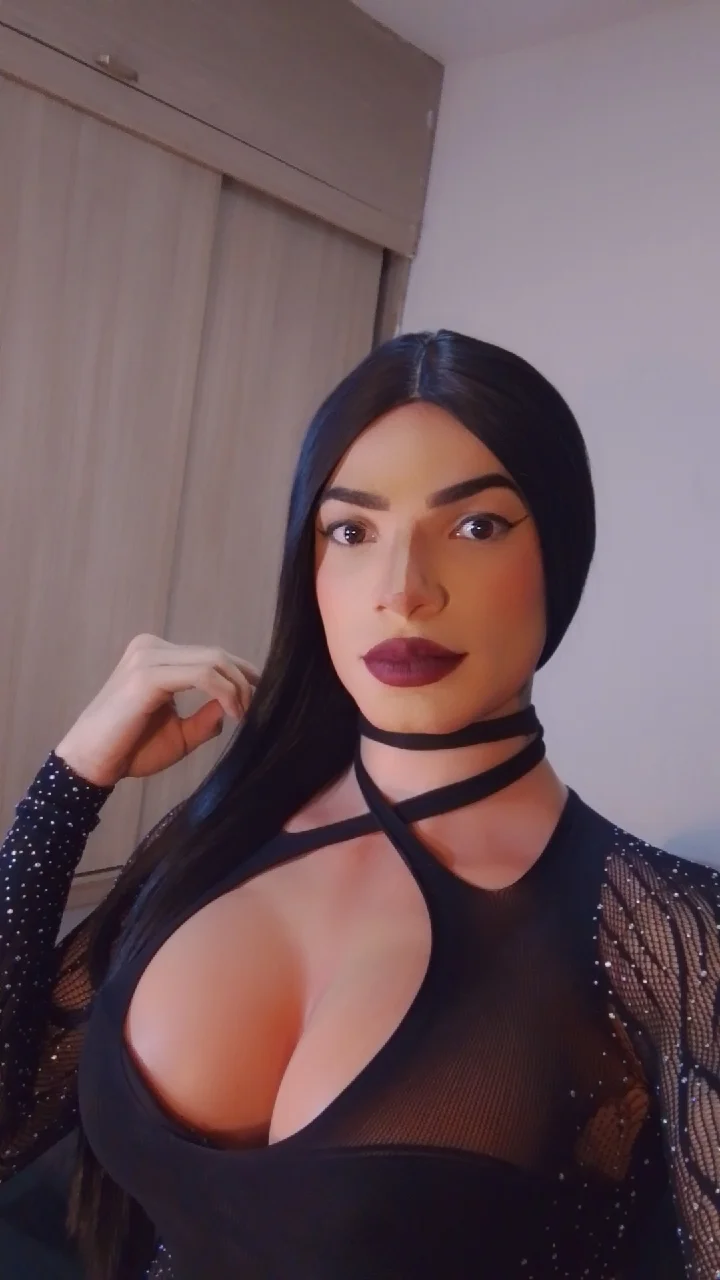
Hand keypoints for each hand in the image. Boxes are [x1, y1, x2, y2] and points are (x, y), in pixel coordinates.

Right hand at [55, 634, 259, 787]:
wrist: (90, 765)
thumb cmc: (130, 750)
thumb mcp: (180, 734)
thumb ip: (206, 718)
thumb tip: (233, 705)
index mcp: (157, 655)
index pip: (210, 655)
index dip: (241, 675)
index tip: (261, 699)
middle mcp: (151, 648)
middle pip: (216, 654)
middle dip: (245, 681)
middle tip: (257, 711)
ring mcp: (147, 658)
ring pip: (213, 660)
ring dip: (238, 688)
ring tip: (244, 715)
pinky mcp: (147, 675)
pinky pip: (202, 675)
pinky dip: (225, 692)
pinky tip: (233, 713)